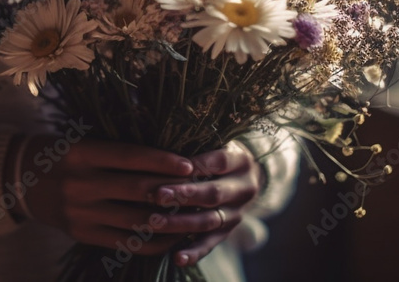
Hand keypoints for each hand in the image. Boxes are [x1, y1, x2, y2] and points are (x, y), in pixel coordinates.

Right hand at [15, 135, 234, 254]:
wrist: (20, 179)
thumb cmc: (62, 152)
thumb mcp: (83, 140)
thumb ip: (118, 147)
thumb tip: (168, 149)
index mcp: (80, 154)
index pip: (128, 157)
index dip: (161, 161)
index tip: (189, 164)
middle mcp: (79, 184)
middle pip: (136, 190)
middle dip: (172, 190)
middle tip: (201, 189)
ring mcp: (80, 213)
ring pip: (135, 220)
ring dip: (169, 219)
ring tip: (194, 214)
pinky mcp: (83, 234)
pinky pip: (126, 243)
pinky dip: (154, 241)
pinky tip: (174, 235)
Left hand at [154, 141, 261, 266]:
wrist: (243, 176)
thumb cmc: (214, 152)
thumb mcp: (214, 142)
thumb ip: (194, 144)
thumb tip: (158, 146)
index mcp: (240, 161)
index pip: (218, 162)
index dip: (195, 165)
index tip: (167, 166)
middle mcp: (244, 188)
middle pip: (213, 193)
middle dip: (183, 195)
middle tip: (157, 195)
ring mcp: (236, 213)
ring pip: (209, 221)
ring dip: (180, 223)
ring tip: (155, 222)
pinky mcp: (227, 232)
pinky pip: (210, 244)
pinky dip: (193, 252)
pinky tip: (176, 257)